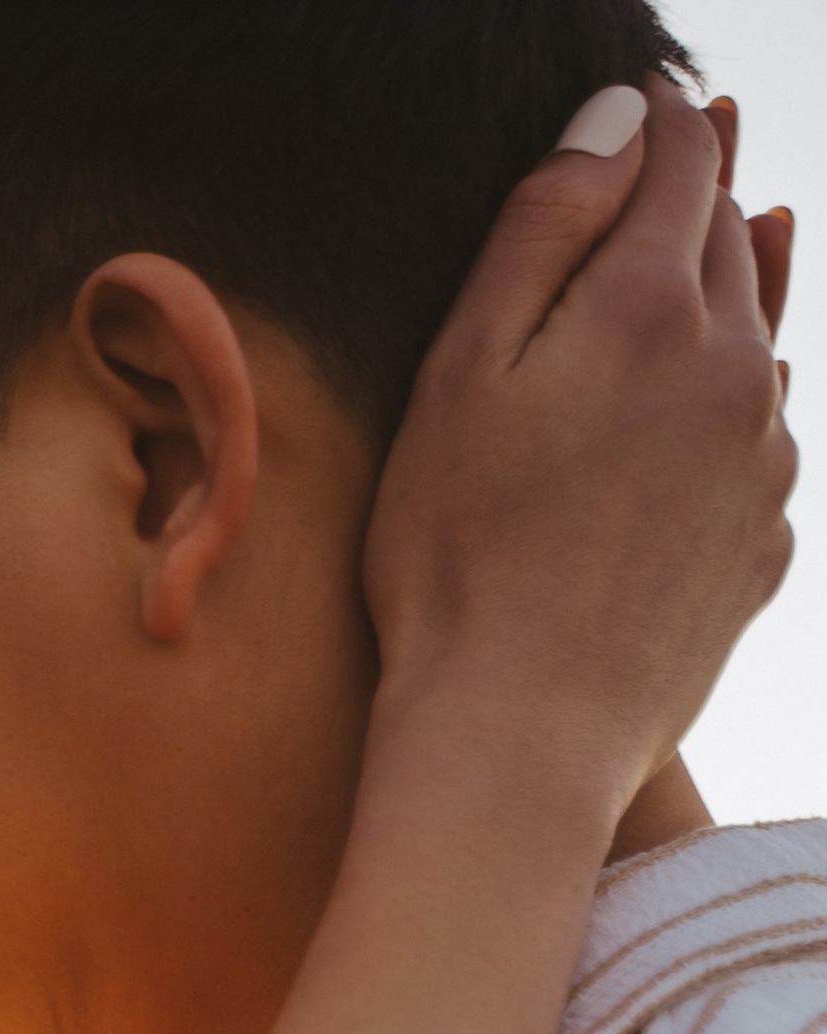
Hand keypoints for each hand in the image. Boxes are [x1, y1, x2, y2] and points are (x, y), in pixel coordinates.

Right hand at [365, 78, 795, 815]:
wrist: (520, 739)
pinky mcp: (764, 543)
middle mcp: (735, 369)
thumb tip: (620, 118)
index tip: (642, 107)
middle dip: (705, 193)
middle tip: (695, 149)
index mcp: (651, 309)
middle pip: (733, 243)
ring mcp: (762, 461)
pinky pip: (762, 444)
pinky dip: (740, 407)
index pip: (678, 164)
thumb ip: (542, 229)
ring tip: (746, 240)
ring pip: (764, 339)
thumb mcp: (460, 374)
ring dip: (742, 290)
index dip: (657, 123)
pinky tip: (718, 410)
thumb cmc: (456, 563)